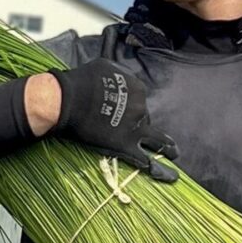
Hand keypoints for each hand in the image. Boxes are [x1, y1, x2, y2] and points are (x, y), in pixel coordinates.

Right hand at [39, 59, 177, 182]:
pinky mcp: (124, 145)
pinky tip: (167, 175)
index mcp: (138, 89)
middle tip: (143, 135)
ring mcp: (134, 129)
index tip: (128, 116)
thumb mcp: (105, 67)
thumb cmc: (82, 80)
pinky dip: (157, 169)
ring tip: (174, 155)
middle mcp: (140, 108)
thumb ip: (118, 75)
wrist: (67, 99)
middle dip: (144, 128)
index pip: (141, 103)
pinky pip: (145, 159)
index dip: (135, 111)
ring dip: (168, 148)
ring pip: (158, 141)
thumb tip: (118, 79)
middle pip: (146, 121)